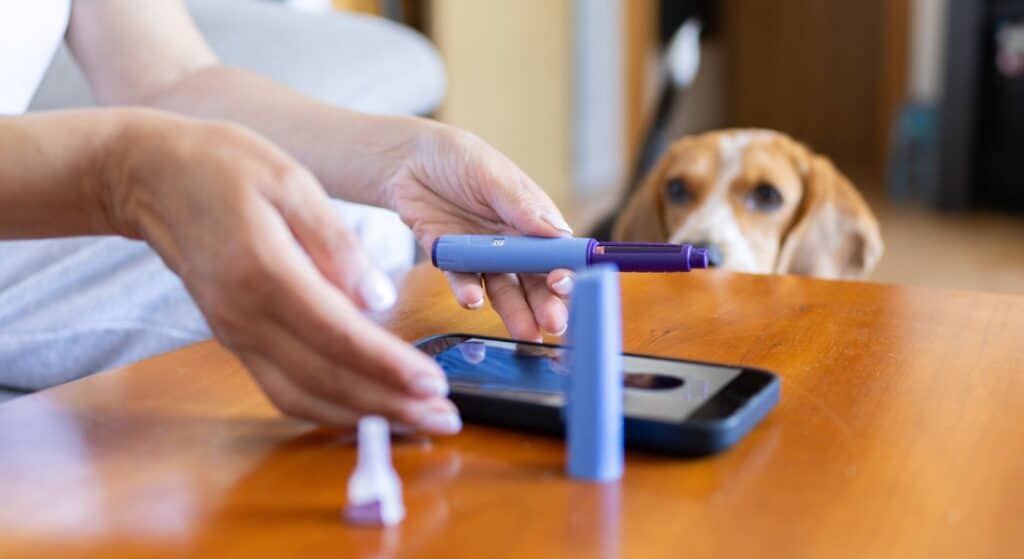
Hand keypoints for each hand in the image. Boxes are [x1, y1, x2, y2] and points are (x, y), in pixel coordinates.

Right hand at [101, 110, 459, 433]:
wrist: (151, 176)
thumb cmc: (225, 166)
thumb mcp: (292, 183)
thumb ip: (337, 245)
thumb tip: (378, 300)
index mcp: (265, 272)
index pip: (339, 336)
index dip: (390, 366)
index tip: (435, 385)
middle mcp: (245, 316)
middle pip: (326, 380)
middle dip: (391, 406)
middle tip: (445, 419)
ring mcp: (235, 334)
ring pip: (303, 397)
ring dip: (363, 418)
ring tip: (415, 422)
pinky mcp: (234, 339)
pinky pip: (283, 389)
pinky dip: (327, 408)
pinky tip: (364, 409)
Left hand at [381, 123, 575, 340]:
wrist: (406, 160)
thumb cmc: (457, 157)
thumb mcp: (491, 174)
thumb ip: (521, 205)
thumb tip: (559, 233)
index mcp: (533, 219)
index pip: (558, 251)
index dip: (566, 269)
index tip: (566, 284)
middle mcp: (513, 242)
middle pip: (536, 280)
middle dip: (547, 303)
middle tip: (554, 325)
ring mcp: (484, 255)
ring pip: (505, 290)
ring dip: (516, 311)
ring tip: (525, 332)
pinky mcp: (452, 262)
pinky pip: (463, 281)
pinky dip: (469, 292)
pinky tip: (473, 300)